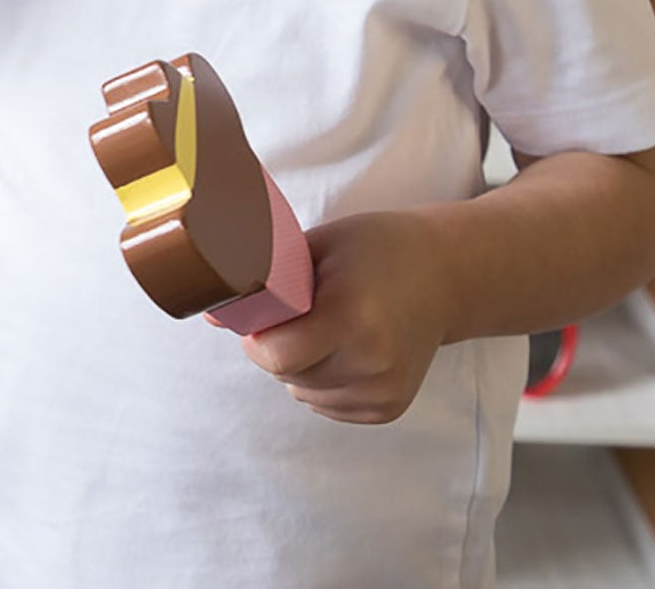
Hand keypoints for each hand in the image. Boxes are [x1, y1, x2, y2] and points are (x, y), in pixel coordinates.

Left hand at [231, 210, 451, 424]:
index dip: (255, 337)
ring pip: (302, 392)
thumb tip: (208, 310)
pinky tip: (340, 346)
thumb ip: (267, 278)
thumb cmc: (376, 248)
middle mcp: (371, 362)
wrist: (446, 274)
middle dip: (275, 346)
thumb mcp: (318, 246)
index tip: (258, 315)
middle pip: (286, 374)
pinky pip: (326, 404)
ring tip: (323, 326)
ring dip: (298, 366)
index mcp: (352, 317)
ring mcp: (383, 390)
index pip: (275, 356)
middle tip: (292, 313)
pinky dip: (320, 380)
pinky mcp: (389, 407)